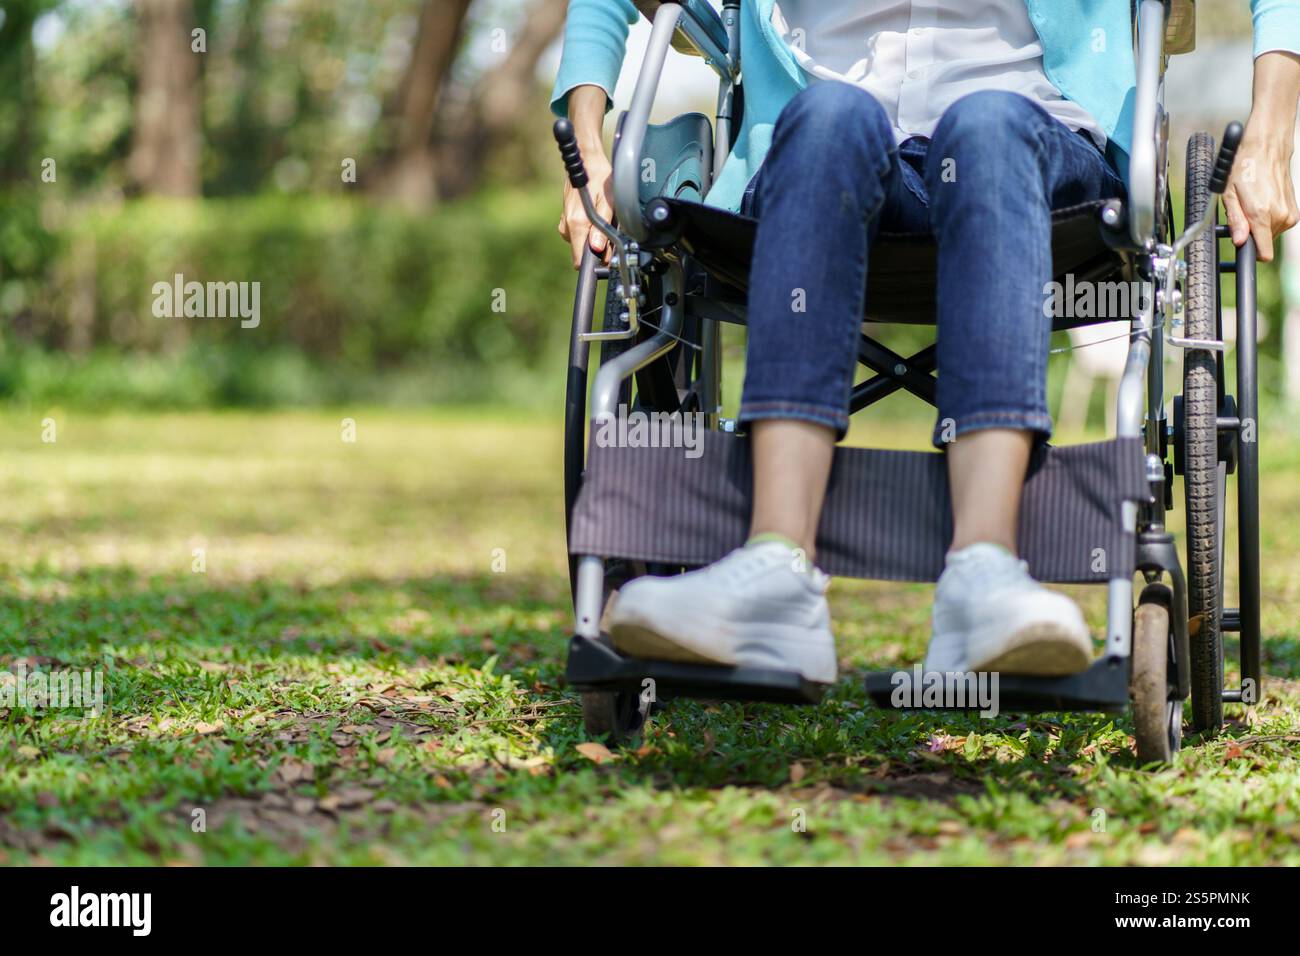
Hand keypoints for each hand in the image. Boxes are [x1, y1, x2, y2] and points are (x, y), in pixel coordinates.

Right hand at [558, 146, 615, 268]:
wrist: (586, 160)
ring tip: (603, 218)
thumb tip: (597, 248)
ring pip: (581, 242)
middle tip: (609, 231)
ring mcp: (565, 223)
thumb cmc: (599, 177)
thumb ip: (602, 228)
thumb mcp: (608, 202)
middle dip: (597, 248)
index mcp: (576, 224)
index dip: (594, 262)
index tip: (605, 256)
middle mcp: (567, 226)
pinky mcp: (566, 219)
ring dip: (593, 237)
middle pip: (582, 252)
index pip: (579, 260)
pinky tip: (595, 215)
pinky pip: (578, 233)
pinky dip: (588, 229)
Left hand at [1224, 51, 1299, 262]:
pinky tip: (1262, 202)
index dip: (1249, 253)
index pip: (1263, 253)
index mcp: (1263, 215)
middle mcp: (1280, 216)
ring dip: (1260, 225)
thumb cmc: (1245, 166)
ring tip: (1252, 204)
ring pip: (1271, 234)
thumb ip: (1235, 220)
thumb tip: (1239, 241)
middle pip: (1264, 243)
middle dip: (1251, 233)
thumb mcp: (1229, 194)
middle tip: (1242, 213)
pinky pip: (1278, 224)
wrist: (1268, 145)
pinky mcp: (1294, 209)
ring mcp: (1289, 213)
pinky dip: (1268, 218)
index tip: (1241, 247)